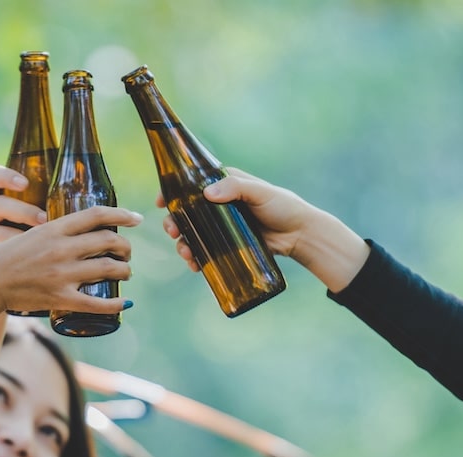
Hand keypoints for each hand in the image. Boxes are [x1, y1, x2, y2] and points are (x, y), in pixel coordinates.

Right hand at [0, 165, 47, 259]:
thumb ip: (43, 202)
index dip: (5, 176)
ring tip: (38, 247)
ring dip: (15, 239)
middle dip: (22, 212)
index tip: (25, 184)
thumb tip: (85, 191)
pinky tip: (23, 266)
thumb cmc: (19, 237)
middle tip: (44, 221)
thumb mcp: (25, 214)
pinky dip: (5, 260)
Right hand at [0, 204, 139, 314]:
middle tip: (126, 253)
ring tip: (126, 273)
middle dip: (125, 247)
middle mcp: (62, 248)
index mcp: (54, 228)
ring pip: (109, 269)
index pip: (96, 215)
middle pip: (109, 241)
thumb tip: (81, 234)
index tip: (136, 218)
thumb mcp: (30, 234)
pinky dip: (116, 304)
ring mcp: (62, 274)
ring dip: (125, 271)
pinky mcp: (61, 298)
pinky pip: (98, 303)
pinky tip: (125, 303)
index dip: (122, 214)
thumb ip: (55, 234)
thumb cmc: (5, 258)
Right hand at [158, 167, 368, 291]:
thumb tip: (206, 194)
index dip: (173, 193)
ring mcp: (221, 228)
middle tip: (173, 231)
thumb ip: (235, 188)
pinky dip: (197, 258)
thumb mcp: (259, 192)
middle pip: (187, 213)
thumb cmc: (283, 206)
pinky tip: (194, 265)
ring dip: (183, 243)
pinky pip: (206, 252)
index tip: (162, 203)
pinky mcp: (227, 246)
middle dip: (174, 223)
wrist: (300, 235)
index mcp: (224, 186)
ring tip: (186, 253)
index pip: (191, 186)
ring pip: (193, 234)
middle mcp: (219, 206)